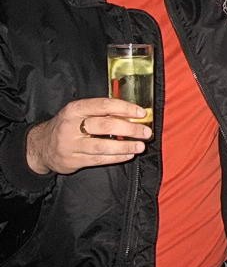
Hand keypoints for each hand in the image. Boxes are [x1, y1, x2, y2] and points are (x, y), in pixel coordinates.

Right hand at [26, 98, 150, 174]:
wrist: (41, 146)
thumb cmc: (69, 125)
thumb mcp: (79, 112)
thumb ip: (101, 112)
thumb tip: (133, 113)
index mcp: (75, 109)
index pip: (104, 105)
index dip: (125, 108)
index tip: (141, 113)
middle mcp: (71, 126)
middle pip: (105, 126)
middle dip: (129, 129)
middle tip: (146, 132)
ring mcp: (70, 145)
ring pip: (102, 146)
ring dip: (125, 146)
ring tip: (140, 146)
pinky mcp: (72, 161)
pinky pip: (99, 159)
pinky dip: (116, 157)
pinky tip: (128, 154)